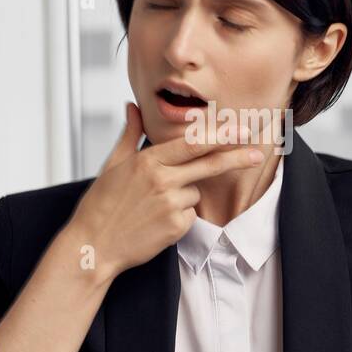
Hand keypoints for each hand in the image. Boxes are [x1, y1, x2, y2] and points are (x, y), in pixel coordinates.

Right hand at [65, 102, 262, 277]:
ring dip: (184, 195)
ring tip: (152, 206)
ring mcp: (170, 204)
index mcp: (147, 161)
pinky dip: (180, 217)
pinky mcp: (176, 227)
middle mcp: (162, 180)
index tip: (241, 130)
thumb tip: (132, 106)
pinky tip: (156, 221)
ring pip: (196, 192)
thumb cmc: (101, 204)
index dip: (221, 136)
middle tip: (258, 152)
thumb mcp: (113, 164)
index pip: (193, 143)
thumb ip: (130, 134)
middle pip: (209, 164)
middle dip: (237, 157)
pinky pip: (190, 215)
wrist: (93, 245)